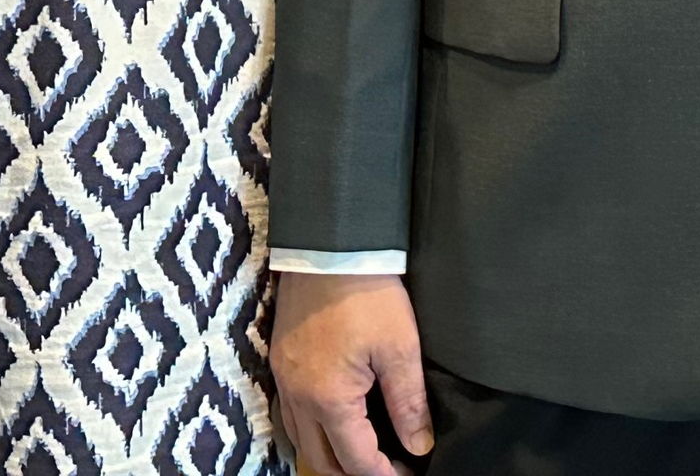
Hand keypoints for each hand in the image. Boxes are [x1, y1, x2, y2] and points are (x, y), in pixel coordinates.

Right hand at [271, 272, 431, 475]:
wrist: (330, 247)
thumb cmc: (368, 295)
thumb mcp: (400, 349)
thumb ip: (409, 403)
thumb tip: (418, 445)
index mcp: (330, 400)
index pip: (356, 460)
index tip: (408, 474)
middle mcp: (299, 398)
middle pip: (321, 461)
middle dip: (352, 475)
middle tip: (385, 471)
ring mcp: (285, 379)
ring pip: (300, 440)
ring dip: (328, 457)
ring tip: (359, 454)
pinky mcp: (280, 361)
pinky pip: (290, 415)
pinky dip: (310, 432)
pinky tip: (330, 424)